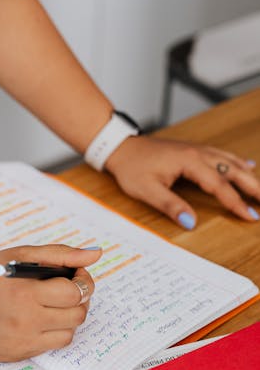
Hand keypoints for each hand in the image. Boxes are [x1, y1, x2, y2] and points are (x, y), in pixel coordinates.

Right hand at [0, 244, 101, 361]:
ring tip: (48, 305)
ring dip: (65, 319)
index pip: (75, 293)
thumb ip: (61, 254)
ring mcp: (18, 342)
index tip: (74, 275)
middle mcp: (22, 321)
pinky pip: (48, 347)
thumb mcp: (21, 255)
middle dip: (77, 300)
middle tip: (63, 289)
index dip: (81, 281)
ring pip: (68, 335)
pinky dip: (47, 332)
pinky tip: (32, 318)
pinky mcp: (13, 356)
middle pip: (77, 316)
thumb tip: (96, 254)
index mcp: (25, 293)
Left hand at [104, 136, 259, 227]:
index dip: (235, 202)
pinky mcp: (193, 150)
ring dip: (249, 175)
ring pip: (231, 161)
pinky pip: (222, 156)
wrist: (121, 147)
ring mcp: (197, 149)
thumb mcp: (146, 190)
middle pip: (233, 169)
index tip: (250, 216)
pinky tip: (248, 166)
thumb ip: (170, 205)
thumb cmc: (132, 167)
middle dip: (253, 187)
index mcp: (189, 161)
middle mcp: (197, 152)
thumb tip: (191, 222)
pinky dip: (237, 162)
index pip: (219, 184)